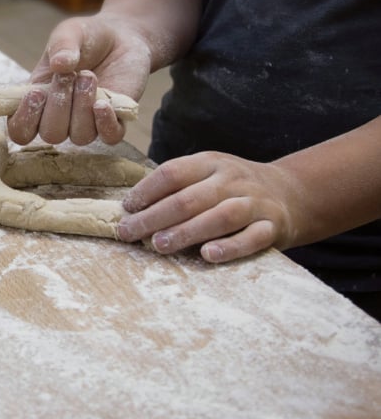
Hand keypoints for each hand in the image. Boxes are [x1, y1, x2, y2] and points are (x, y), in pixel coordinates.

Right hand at [7, 13, 150, 145]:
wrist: (121, 35)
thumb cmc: (86, 37)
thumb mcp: (68, 33)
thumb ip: (61, 46)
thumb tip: (60, 64)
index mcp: (39, 100)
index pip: (20, 130)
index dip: (23, 121)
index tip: (35, 93)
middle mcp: (61, 117)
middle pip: (51, 134)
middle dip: (58, 106)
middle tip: (68, 76)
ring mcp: (89, 121)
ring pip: (79, 136)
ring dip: (82, 107)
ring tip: (88, 76)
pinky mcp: (115, 119)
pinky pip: (110, 137)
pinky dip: (105, 123)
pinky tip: (103, 103)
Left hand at [117, 151, 301, 262]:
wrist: (292, 193)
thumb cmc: (232, 188)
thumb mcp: (207, 174)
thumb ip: (177, 187)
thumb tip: (131, 208)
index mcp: (210, 163)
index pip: (173, 172)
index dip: (146, 190)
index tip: (126, 208)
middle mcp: (232, 180)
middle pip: (190, 198)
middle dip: (155, 217)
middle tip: (129, 232)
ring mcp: (254, 203)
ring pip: (220, 217)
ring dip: (186, 232)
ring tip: (159, 245)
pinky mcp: (273, 227)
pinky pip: (252, 238)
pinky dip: (230, 247)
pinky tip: (207, 255)